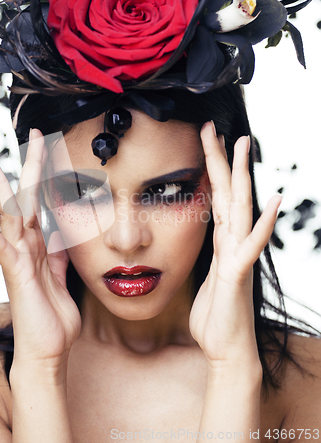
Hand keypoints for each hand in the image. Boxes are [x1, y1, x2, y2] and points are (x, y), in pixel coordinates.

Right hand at [0, 129, 80, 373]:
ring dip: (1, 187)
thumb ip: (59, 253)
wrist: (49, 350)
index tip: (50, 150)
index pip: (42, 202)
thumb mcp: (62, 276)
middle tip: (33, 135)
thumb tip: (62, 235)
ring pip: (10, 214)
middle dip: (31, 166)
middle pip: (28, 198)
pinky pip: (0, 247)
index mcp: (40, 245)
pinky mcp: (15, 273)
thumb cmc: (54, 316)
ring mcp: (19, 257)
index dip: (47, 176)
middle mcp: (27, 246)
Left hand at [189, 121, 280, 368]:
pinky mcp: (238, 274)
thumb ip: (212, 251)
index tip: (204, 141)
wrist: (225, 348)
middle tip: (216, 127)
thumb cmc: (214, 313)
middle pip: (227, 193)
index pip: (216, 196)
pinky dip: (262, 224)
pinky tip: (272, 202)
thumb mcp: (206, 274)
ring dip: (242, 177)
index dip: (210, 168)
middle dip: (222, 160)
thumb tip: (212, 234)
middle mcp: (232, 242)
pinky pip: (251, 245)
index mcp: (222, 241)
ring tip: (244, 147)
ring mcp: (238, 256)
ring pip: (240, 209)